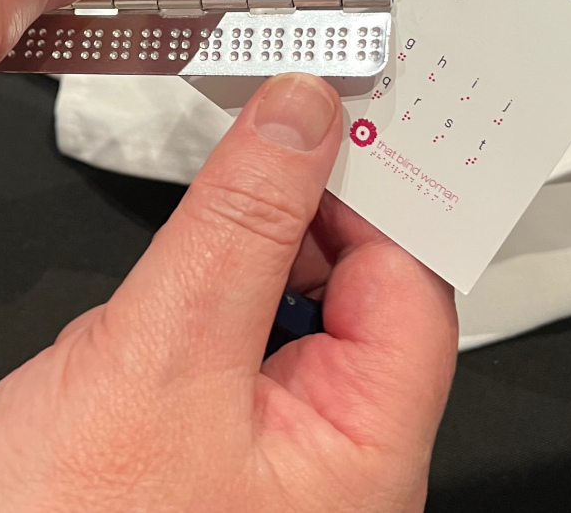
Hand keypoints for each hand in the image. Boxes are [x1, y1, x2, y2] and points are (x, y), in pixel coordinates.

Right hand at [0, 74, 457, 512]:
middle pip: (356, 290)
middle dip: (308, 209)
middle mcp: (329, 455)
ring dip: (251, 242)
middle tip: (265, 130)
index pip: (410, 289)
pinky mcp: (205, 429)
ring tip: (208, 206)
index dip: (381, 192)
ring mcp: (264, 445)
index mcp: (360, 454)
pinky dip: (207, 281)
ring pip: (288, 303)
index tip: (335, 114)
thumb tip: (303, 120)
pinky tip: (170, 274)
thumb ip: (239, 224)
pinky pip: (232, 332)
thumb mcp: (159, 353)